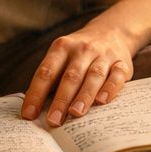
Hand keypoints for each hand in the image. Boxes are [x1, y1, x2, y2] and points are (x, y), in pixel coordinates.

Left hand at [21, 27, 135, 126]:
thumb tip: (33, 110)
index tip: (29, 114)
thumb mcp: (61, 57)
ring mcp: (103, 55)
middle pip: (70, 76)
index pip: (46, 72)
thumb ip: (50, 79)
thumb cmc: (78, 54)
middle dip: (61, 99)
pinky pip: (117, 75)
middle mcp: (82, 49)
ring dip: (84, 96)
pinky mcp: (122, 63)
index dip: (36, 93)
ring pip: (93, 76)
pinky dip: (110, 89)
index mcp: (61, 48)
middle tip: (54, 120)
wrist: (111, 31)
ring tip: (75, 114)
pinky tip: (102, 102)